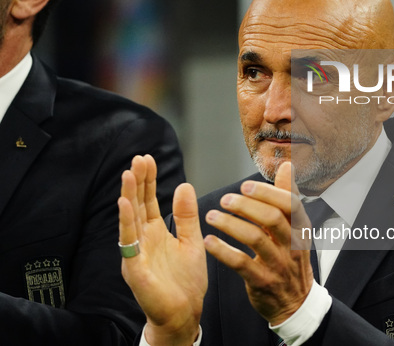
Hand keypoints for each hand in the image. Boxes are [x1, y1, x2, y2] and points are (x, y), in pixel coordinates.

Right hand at [118, 155, 206, 345]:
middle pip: (137, 204)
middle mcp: (142, 239)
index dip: (148, 180)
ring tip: (129, 173)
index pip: (149, 200)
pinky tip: (125, 203)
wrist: (184, 312)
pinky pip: (128, 242)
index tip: (148, 159)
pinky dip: (126, 222)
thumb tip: (183, 185)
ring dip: (128, 196)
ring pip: (129, 219)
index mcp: (155, 232)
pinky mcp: (134, 267)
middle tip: (138, 158)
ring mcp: (136, 252)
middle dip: (137, 181)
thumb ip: (186, 215)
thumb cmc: (185, 281)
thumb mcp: (191, 240)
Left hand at [203, 161, 313, 324]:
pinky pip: (241, 263)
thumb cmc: (290, 258)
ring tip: (212, 216)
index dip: (266, 192)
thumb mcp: (296, 228)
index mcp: (300, 227)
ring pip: (255, 239)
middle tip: (225, 199)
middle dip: (246, 205)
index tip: (244, 185)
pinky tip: (209, 241)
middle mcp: (292, 244)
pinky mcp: (262, 281)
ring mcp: (278, 264)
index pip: (289, 204)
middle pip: (272, 218)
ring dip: (230, 224)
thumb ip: (287, 196)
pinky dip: (223, 251)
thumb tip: (286, 165)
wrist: (295, 301)